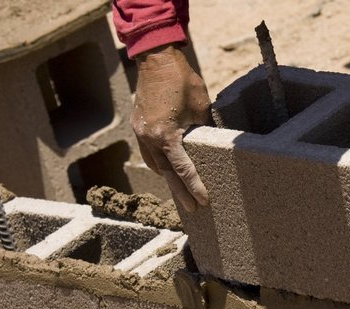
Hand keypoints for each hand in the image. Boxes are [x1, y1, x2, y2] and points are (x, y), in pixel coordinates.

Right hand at [132, 44, 211, 212]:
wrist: (156, 58)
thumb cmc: (182, 79)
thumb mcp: (201, 107)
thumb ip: (204, 131)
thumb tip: (211, 147)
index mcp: (166, 136)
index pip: (183, 170)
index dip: (195, 187)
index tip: (204, 200)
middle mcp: (149, 138)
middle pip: (167, 174)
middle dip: (180, 192)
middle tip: (192, 209)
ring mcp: (141, 133)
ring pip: (154, 164)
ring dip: (168, 178)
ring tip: (181, 191)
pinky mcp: (138, 126)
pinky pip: (148, 152)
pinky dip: (158, 162)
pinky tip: (167, 167)